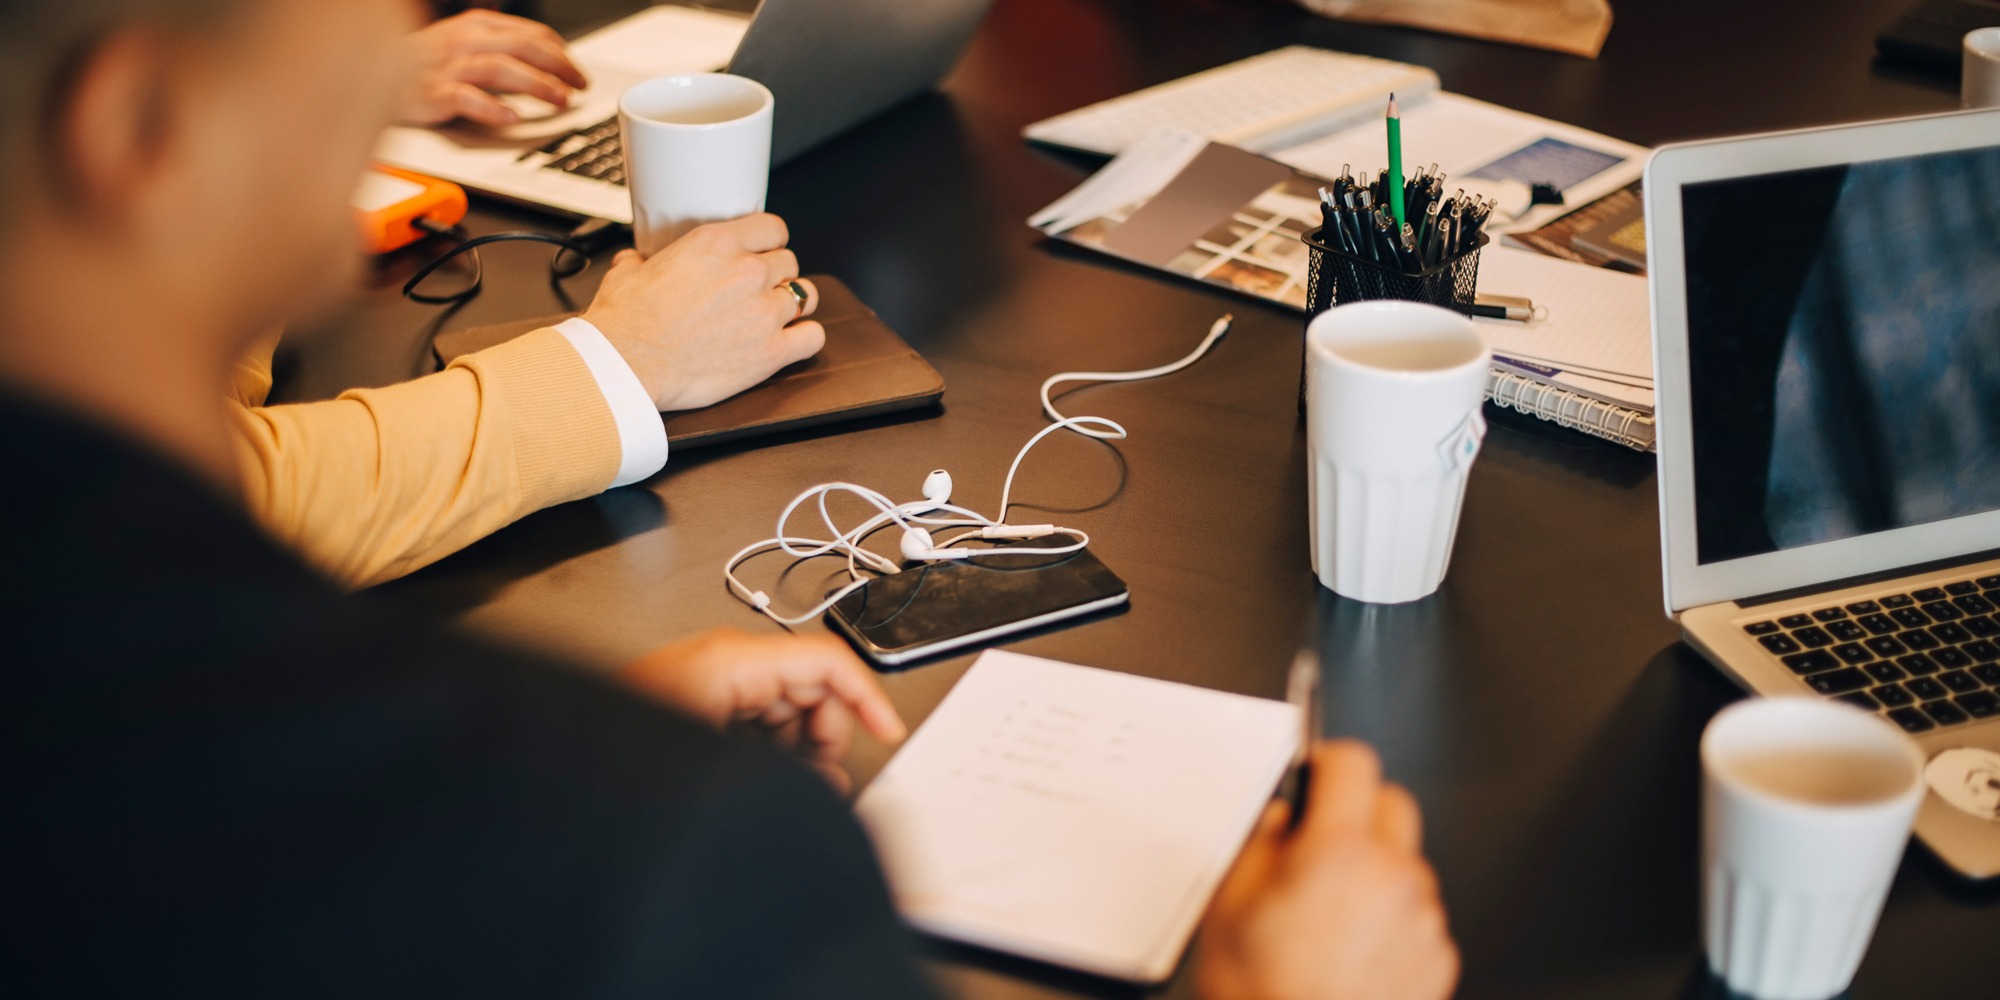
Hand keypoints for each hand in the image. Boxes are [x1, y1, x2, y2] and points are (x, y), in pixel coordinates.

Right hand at [398, 11, 589, 126]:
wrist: (369, 75)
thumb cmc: (422, 64)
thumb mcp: (462, 45)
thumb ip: (500, 50)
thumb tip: (545, 67)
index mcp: (474, 26)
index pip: (529, 33)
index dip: (560, 52)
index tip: (578, 72)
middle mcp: (463, 41)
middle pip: (522, 46)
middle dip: (558, 66)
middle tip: (579, 86)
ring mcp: (446, 66)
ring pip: (500, 68)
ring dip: (535, 85)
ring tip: (559, 100)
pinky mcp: (430, 93)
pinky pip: (464, 98)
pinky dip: (491, 108)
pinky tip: (511, 118)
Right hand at [582, 214, 824, 410]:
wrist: (626, 365)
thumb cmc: (625, 324)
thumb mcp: (626, 273)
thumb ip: (641, 260)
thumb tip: (636, 261)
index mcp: (717, 243)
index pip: (772, 228)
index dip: (769, 242)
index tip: (762, 252)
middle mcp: (747, 272)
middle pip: (789, 262)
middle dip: (776, 275)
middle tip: (757, 291)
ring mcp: (764, 312)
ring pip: (806, 295)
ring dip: (793, 304)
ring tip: (775, 315)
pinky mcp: (771, 352)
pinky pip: (813, 337)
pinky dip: (805, 338)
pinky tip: (791, 341)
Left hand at [618, 628, 906, 791]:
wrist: (571, 770)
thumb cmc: (626, 750)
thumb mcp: (724, 761)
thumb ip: (790, 769)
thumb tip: (832, 785)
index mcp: (734, 661)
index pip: (827, 663)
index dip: (867, 698)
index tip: (887, 732)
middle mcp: (725, 660)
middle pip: (809, 686)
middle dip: (826, 735)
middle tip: (823, 780)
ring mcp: (710, 677)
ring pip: (784, 705)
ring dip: (798, 747)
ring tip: (790, 786)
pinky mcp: (697, 698)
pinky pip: (755, 716)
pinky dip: (770, 748)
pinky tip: (760, 778)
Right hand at [1196, 741, 1458, 999]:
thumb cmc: (1264, 996)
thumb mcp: (1229, 907)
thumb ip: (1261, 845)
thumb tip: (1283, 820)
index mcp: (1338, 853)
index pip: (1354, 764)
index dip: (1329, 761)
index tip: (1316, 774)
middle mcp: (1392, 878)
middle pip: (1394, 804)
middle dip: (1360, 811)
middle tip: (1323, 839)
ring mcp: (1421, 920)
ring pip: (1408, 864)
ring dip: (1377, 870)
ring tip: (1331, 915)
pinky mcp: (1437, 959)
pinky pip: (1418, 915)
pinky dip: (1392, 919)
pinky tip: (1352, 952)